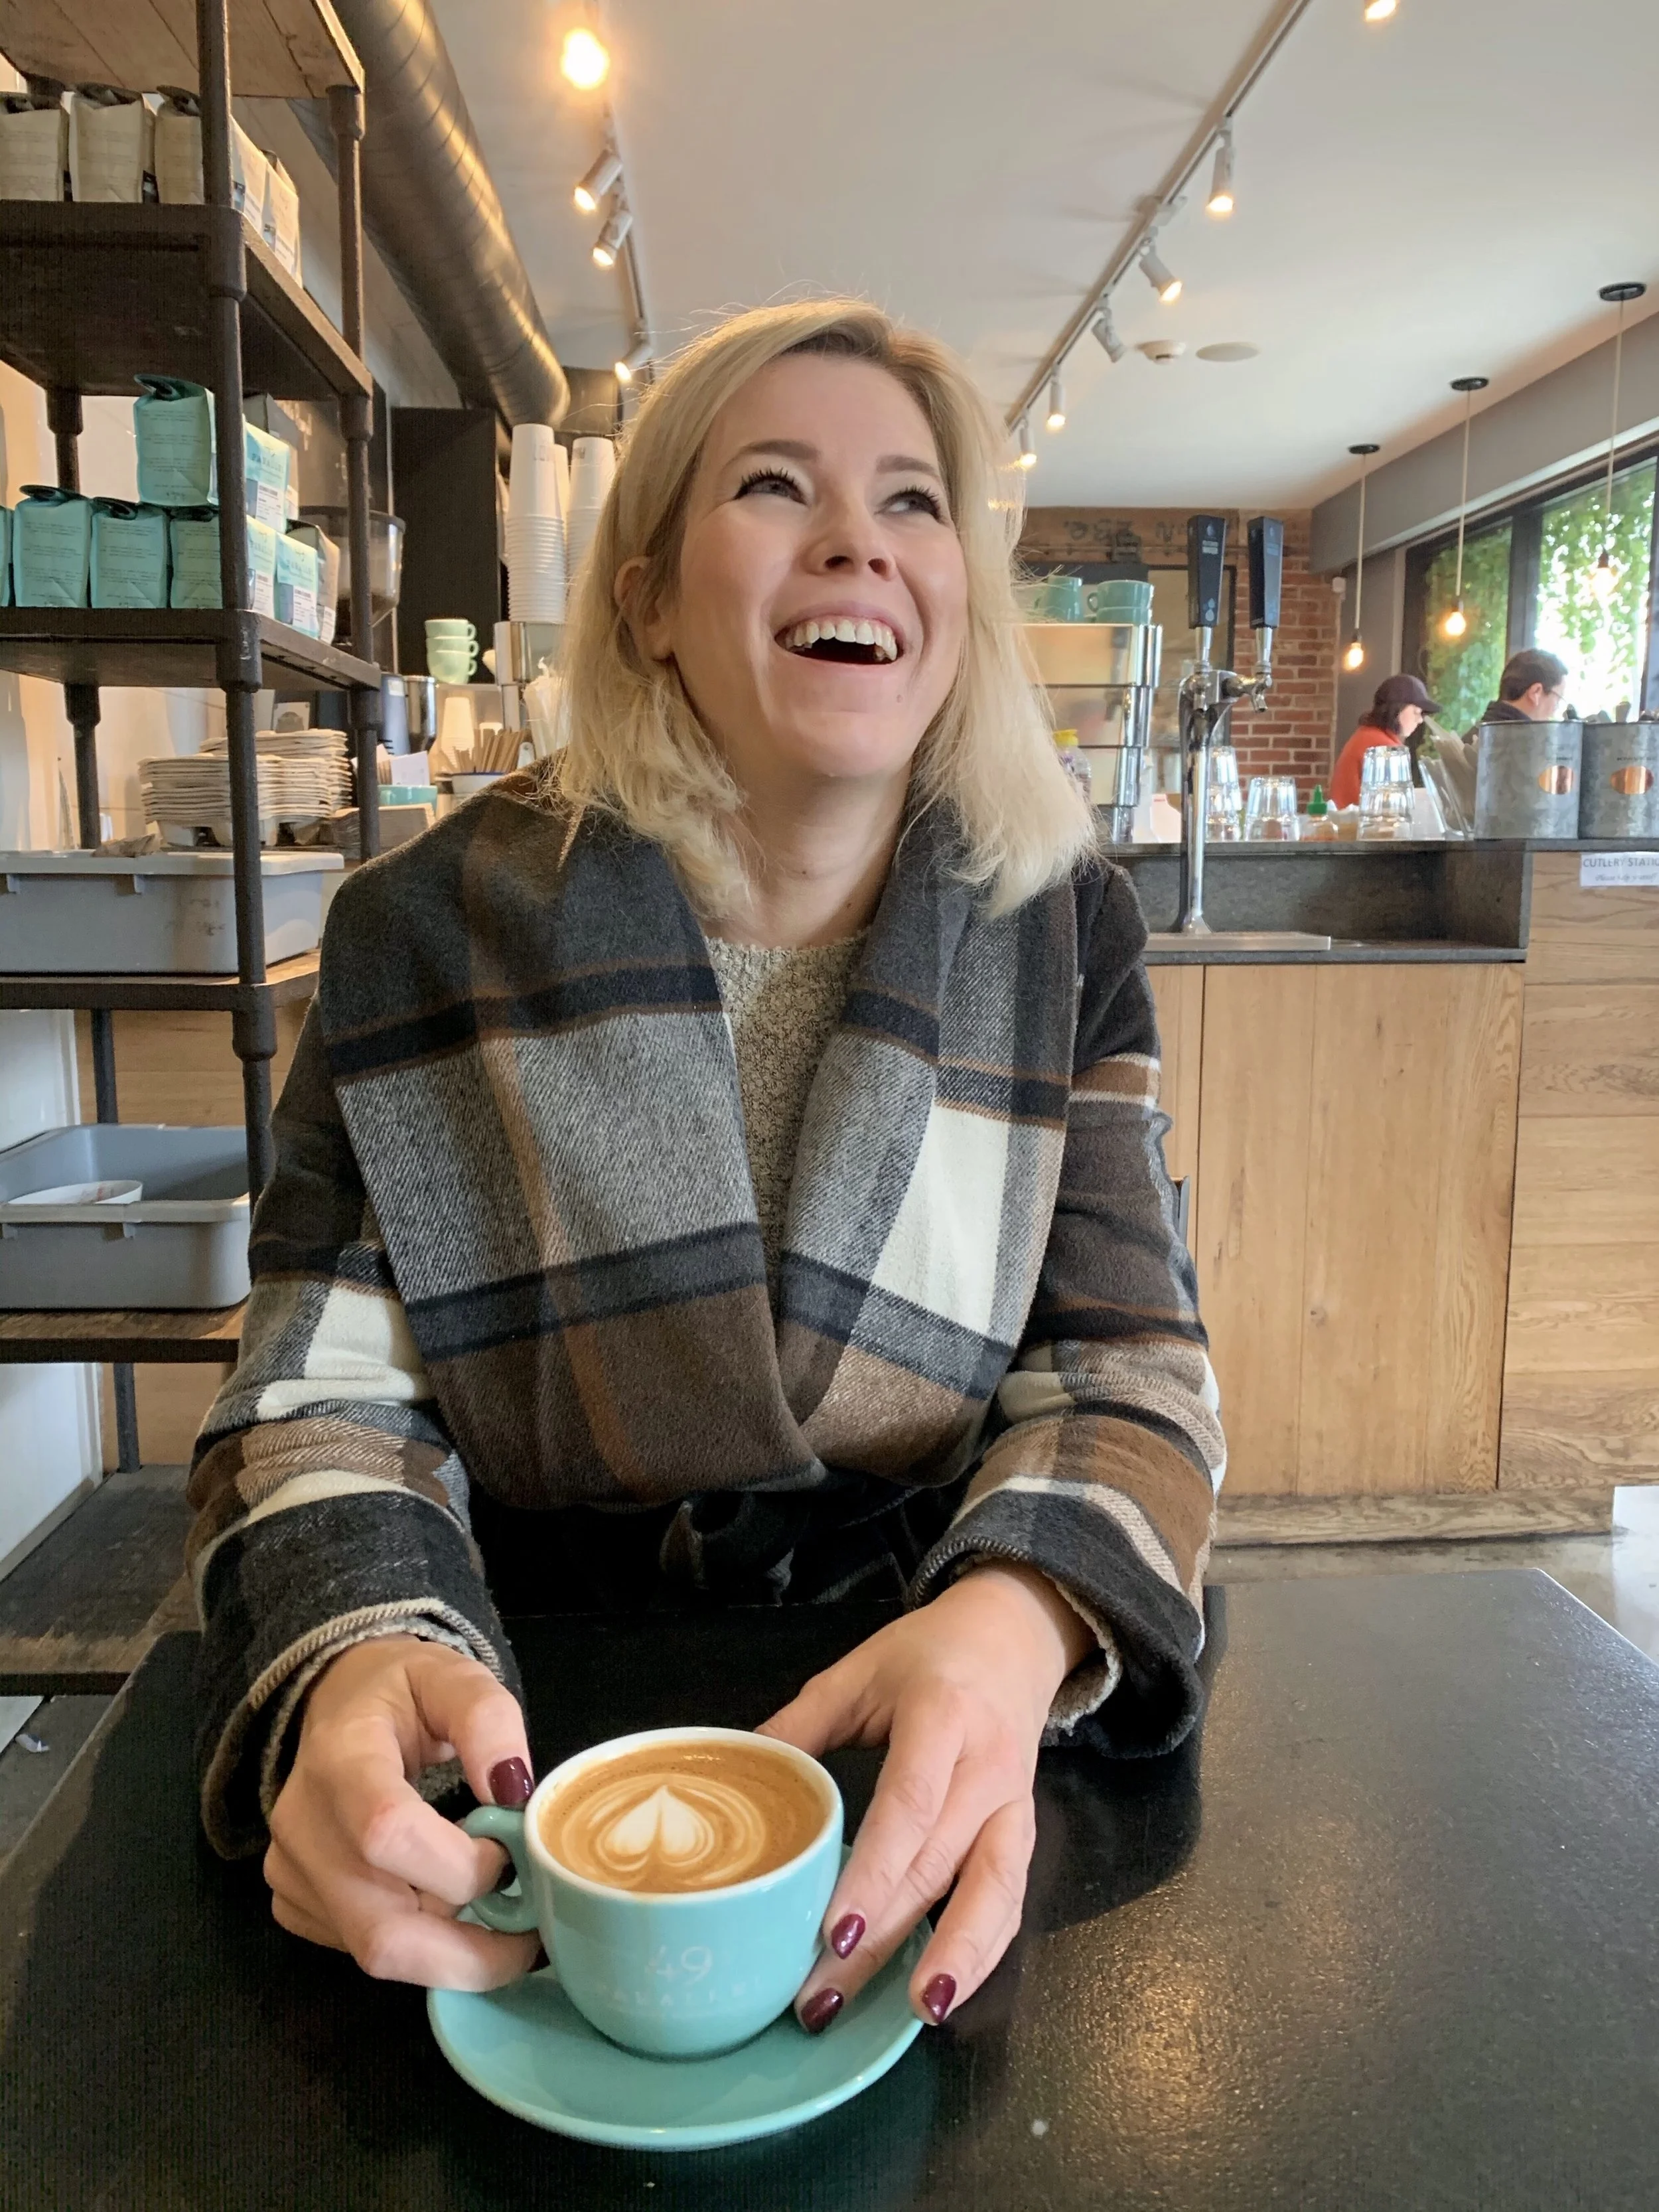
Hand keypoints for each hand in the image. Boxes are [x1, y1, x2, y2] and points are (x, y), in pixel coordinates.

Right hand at [264, 1635, 540, 1988]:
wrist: (336, 1701)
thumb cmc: (402, 1690)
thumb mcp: (454, 1676)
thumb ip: (488, 1719)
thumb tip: (512, 1791)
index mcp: (340, 1756)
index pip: (387, 1833)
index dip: (460, 1863)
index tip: (509, 1851)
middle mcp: (303, 1824)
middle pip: (378, 1930)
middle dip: (466, 1953)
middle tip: (527, 1939)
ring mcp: (291, 1871)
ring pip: (374, 1951)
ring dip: (448, 1950)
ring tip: (494, 1915)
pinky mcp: (295, 1902)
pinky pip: (361, 1949)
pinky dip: (418, 1945)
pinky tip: (444, 1905)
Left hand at [759, 1564, 1091, 2031]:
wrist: (1011, 1636)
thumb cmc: (924, 1656)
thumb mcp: (857, 1672)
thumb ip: (800, 1724)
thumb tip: (735, 1775)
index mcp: (941, 1717)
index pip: (908, 1804)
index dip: (873, 1872)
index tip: (834, 1932)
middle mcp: (987, 1766)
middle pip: (936, 1863)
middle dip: (884, 1938)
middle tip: (823, 1998)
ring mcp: (1014, 1802)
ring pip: (992, 1890)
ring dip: (955, 1957)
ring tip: (918, 2013)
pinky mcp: (1025, 1829)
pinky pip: (1011, 1898)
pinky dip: (985, 1950)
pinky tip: (948, 1993)